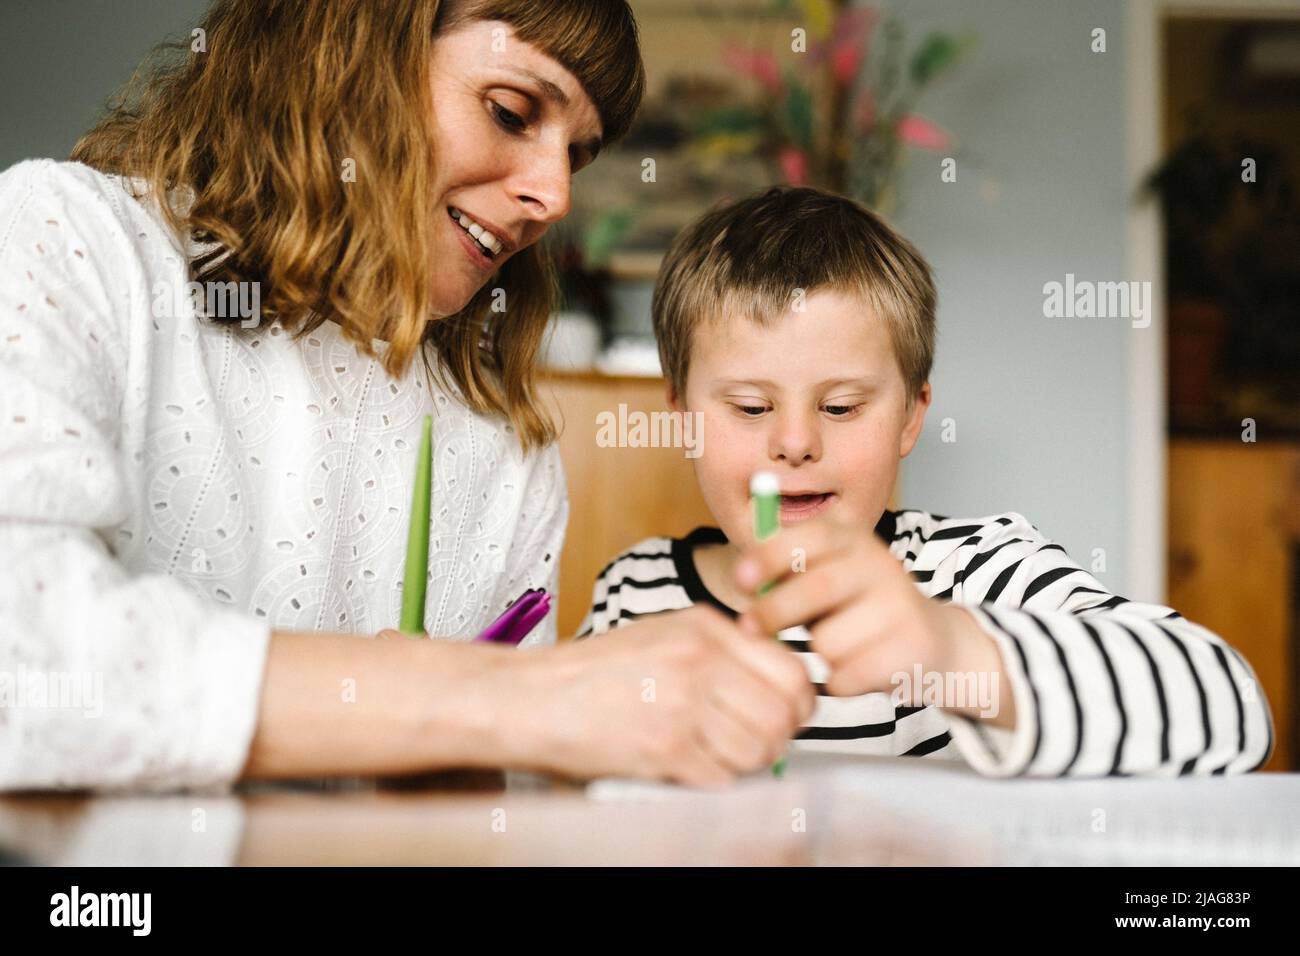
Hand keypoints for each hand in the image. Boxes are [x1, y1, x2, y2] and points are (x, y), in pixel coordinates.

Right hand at [491, 605, 814, 786]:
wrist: (529, 698)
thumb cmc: (592, 673)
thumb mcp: (661, 636)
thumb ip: (719, 652)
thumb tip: (780, 689)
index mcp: (703, 626)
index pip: (791, 670)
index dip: (799, 705)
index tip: (787, 719)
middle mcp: (699, 658)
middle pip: (784, 713)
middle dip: (777, 739)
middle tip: (755, 747)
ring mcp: (683, 702)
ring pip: (760, 749)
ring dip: (746, 765)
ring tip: (715, 758)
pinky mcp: (664, 746)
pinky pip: (723, 777)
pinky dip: (713, 782)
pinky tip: (687, 769)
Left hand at [732, 514, 972, 700]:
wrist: (933, 641)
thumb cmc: (858, 609)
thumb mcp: (828, 576)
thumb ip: (789, 573)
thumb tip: (743, 576)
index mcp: (854, 540)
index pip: (810, 537)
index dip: (770, 556)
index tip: (740, 579)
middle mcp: (881, 564)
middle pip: (817, 587)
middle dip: (773, 610)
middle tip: (747, 627)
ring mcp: (900, 605)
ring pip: (828, 640)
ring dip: (817, 654)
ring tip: (838, 648)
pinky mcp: (912, 647)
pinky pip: (847, 675)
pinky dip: (839, 682)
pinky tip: (857, 671)